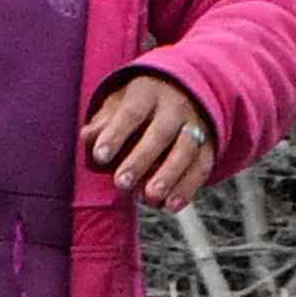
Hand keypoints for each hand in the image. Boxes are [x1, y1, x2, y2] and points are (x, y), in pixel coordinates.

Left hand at [84, 71, 215, 208]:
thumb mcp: (119, 102)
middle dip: (141, 159)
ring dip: (168, 176)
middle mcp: (175, 107)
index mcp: (148, 92)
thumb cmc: (140, 104)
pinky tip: (170, 206)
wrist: (185, 91)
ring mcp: (195, 125)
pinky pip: (201, 167)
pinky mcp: (209, 145)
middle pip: (160, 133)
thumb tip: (86, 137)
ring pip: (185, 151)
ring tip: (150, 198)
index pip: (131, 112)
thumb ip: (103, 121)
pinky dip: (187, 188)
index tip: (100, 156)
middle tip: (121, 183)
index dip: (115, 134)